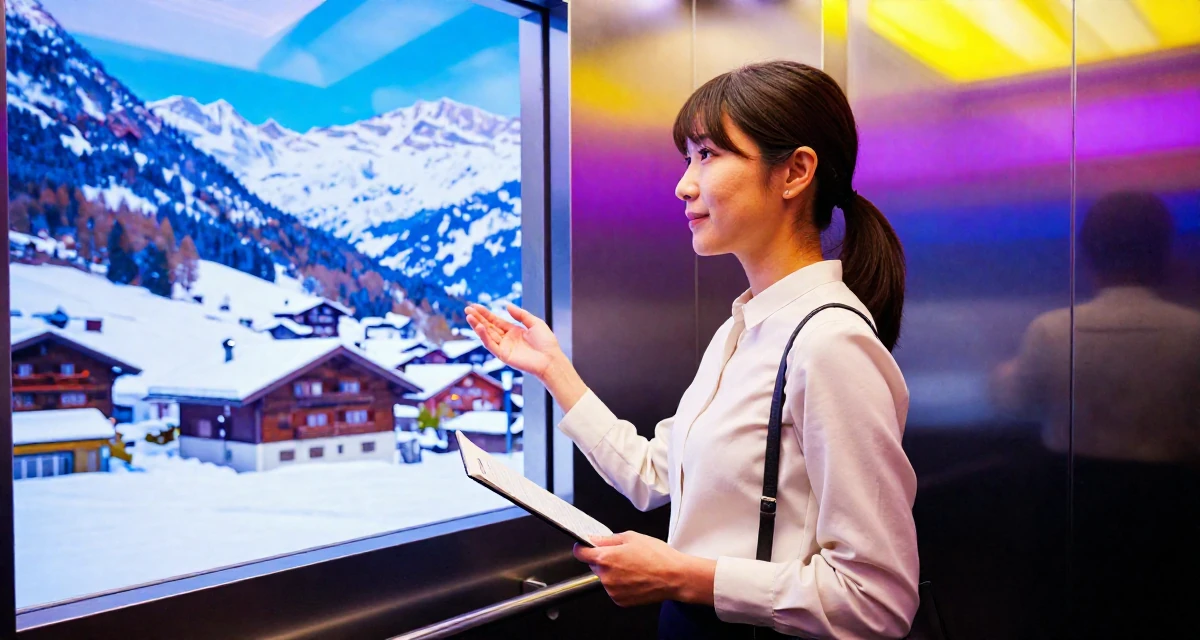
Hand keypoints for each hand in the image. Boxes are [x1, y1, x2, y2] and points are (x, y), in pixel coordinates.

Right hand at [465, 303, 562, 378]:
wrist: (551, 359)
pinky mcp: (503, 355)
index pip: (496, 321)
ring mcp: (504, 347)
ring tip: (469, 316)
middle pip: (489, 326)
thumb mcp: (535, 322)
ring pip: (487, 335)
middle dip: (478, 318)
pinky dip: (484, 336)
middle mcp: (507, 339)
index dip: (486, 314)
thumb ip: (520, 314)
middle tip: (467, 308)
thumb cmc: (546, 342)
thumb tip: (507, 305)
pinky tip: (479, 327)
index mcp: (513, 331)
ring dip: (477, 326)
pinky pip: (491, 345)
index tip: (475, 306)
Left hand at [573, 531, 712, 606]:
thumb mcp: (631, 537)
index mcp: (605, 558)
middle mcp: (605, 576)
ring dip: (613, 572)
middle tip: (622, 555)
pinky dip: (620, 584)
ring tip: (633, 567)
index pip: (580, 553)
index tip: (586, 546)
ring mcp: (612, 590)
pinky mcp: (620, 600)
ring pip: (604, 578)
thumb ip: (607, 539)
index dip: (583, 547)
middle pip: (594, 565)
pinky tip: (635, 577)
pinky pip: (613, 589)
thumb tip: (593, 539)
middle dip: (604, 559)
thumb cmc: (657, 556)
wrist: (674, 577)